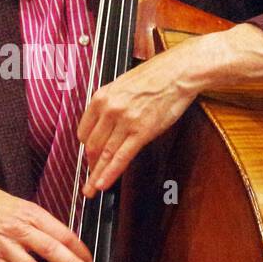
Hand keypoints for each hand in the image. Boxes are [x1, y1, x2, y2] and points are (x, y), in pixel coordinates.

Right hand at [0, 183, 92, 261]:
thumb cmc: (0, 207)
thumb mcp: (26, 208)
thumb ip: (45, 226)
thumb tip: (67, 246)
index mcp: (33, 215)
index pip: (61, 233)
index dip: (78, 248)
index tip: (89, 261)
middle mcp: (19, 230)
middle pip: (48, 248)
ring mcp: (5, 246)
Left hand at [77, 40, 203, 197]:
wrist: (179, 71)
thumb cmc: (156, 75)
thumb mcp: (122, 85)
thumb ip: (111, 105)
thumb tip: (106, 124)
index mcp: (101, 97)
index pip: (84, 131)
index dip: (85, 148)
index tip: (88, 157)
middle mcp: (109, 109)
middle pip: (91, 145)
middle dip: (90, 165)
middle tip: (91, 176)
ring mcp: (124, 121)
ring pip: (103, 155)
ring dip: (96, 175)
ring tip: (91, 189)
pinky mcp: (141, 131)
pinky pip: (121, 157)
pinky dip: (110, 173)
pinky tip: (103, 184)